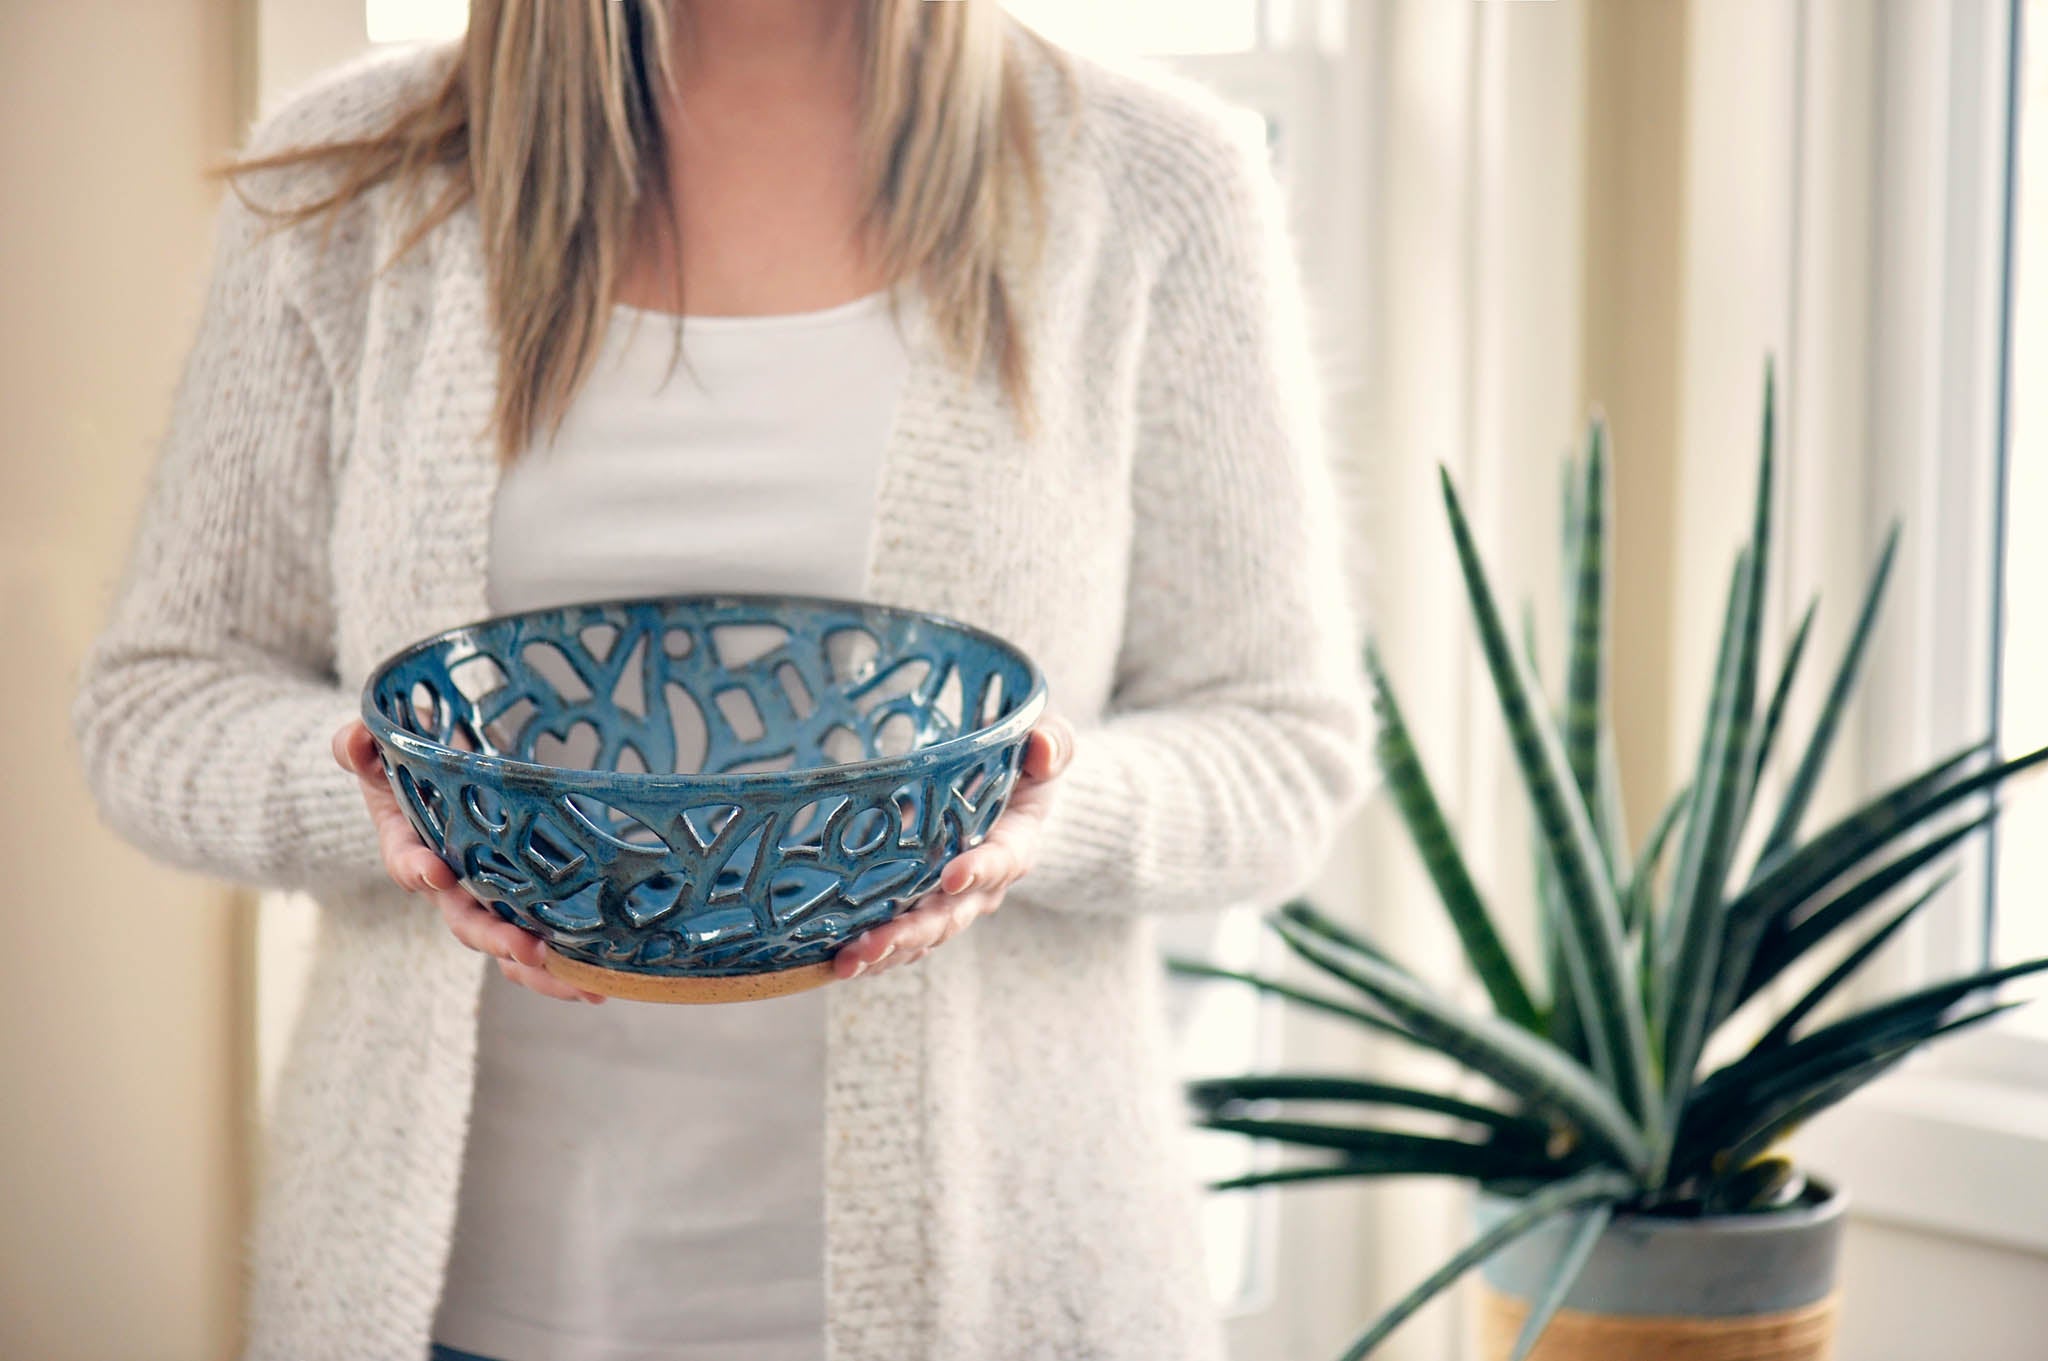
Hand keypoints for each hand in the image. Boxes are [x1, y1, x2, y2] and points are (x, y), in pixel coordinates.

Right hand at [332, 720, 605, 1003]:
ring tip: (585, 986)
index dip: (418, 870)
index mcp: (410, 846)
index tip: (436, 873)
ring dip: (542, 970)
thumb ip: (359, 748)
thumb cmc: (410, 763)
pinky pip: (540, 938)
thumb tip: (357, 738)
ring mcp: (488, 895)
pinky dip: (567, 964)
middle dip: (497, 939)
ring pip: (508, 944)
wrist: (440, 775)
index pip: (407, 864)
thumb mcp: (380, 751)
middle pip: (467, 922)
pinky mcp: (523, 897)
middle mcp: (449, 882)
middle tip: (528, 951)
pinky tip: (601, 981)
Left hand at [831, 715, 1075, 980]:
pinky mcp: (918, 904)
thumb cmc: (1025, 765)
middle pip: (949, 916)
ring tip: (844, 963)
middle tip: (872, 944)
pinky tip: (832, 961)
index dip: (978, 870)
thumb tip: (1044, 746)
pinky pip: (898, 937)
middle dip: (911, 931)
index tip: (952, 876)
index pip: (1001, 861)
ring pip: (919, 935)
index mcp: (1015, 843)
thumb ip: (1053, 743)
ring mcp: (948, 902)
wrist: (1010, 796)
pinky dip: (869, 951)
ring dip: (883, 951)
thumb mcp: (1047, 745)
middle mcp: (982, 886)